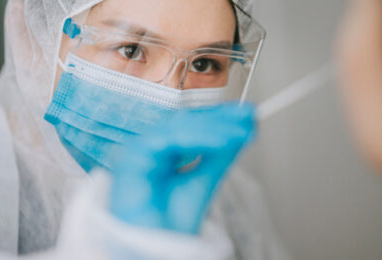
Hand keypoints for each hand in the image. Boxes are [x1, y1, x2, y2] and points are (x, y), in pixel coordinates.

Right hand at [108, 103, 256, 233]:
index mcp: (165, 151)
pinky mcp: (132, 157)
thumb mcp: (205, 181)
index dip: (220, 118)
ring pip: (178, 128)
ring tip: (240, 134)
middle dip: (220, 120)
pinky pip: (166, 140)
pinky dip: (196, 138)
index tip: (249, 115)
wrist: (154, 249)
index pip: (193, 125)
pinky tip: (221, 142)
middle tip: (250, 118)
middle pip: (186, 123)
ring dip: (213, 129)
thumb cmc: (171, 223)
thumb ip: (221, 154)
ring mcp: (139, 150)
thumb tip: (244, 128)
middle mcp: (150, 147)